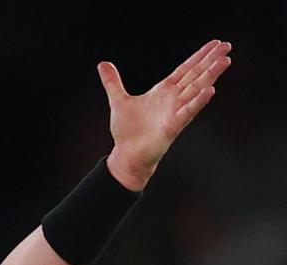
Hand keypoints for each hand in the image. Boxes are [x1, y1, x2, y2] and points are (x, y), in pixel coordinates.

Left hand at [98, 40, 231, 190]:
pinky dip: (198, 101)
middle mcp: (173, 100)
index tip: (215, 44)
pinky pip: (188, 111)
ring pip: (196, 90)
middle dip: (210, 60)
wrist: (127, 155)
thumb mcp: (118, 100)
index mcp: (163, 91)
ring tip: (224, 61)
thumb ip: (113, 82)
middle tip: (227, 46)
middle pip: (195, 75)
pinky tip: (210, 90)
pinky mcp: (173, 126)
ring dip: (210, 75)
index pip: (185, 69)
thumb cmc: (127, 131)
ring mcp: (175, 112)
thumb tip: (103, 64)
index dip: (199, 56)